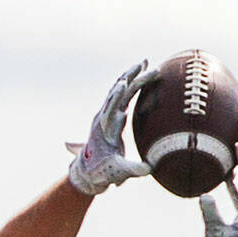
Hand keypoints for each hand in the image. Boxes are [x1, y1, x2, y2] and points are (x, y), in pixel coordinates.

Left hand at [66, 60, 154, 195]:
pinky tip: (141, 73)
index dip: (115, 97)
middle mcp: (104, 118)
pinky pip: (121, 94)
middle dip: (129, 79)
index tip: (122, 84)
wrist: (88, 172)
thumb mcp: (119, 172)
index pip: (110, 109)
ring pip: (119, 90)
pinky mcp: (111, 114)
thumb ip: (133, 170)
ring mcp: (106, 114)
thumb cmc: (104, 172)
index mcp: (104, 130)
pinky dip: (130, 82)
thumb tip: (149, 168)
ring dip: (131, 76)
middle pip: (117, 94)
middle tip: (144, 65)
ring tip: (144, 62)